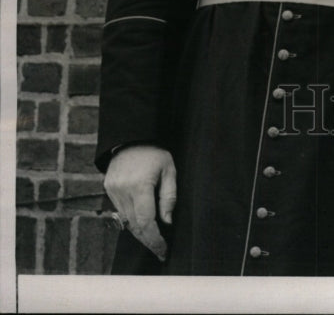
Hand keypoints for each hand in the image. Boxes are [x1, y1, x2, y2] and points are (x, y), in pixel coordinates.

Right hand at [103, 145, 176, 261]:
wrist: (131, 137)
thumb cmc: (154, 152)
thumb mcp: (169, 169)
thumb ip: (169, 196)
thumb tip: (167, 222)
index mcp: (140, 186)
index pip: (146, 221)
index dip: (155, 239)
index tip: (163, 251)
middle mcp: (123, 191)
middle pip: (135, 226)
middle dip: (148, 241)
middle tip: (160, 252)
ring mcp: (113, 191)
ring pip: (126, 222)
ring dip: (140, 233)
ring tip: (153, 241)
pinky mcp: (108, 190)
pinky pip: (120, 212)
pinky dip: (131, 221)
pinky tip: (141, 225)